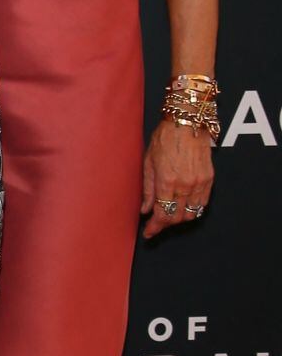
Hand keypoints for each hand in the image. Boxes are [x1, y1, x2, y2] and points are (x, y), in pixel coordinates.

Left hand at [141, 118, 214, 237]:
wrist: (187, 122)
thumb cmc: (164, 139)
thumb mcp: (148, 163)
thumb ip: (147, 190)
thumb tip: (145, 210)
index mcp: (166, 182)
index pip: (162, 214)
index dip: (155, 227)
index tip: (149, 233)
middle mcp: (185, 185)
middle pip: (177, 218)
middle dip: (166, 224)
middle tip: (157, 223)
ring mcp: (199, 183)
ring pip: (192, 214)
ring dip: (180, 218)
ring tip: (170, 214)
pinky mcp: (209, 179)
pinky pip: (203, 203)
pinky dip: (193, 209)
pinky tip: (184, 206)